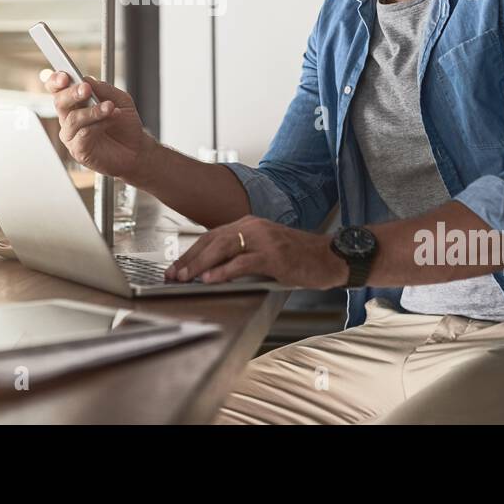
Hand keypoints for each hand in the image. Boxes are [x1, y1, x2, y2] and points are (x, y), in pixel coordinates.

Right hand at [48, 72, 151, 180]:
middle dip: (72, 93)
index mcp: (76, 102)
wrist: (136, 149)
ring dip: (92, 111)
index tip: (65, 76)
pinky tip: (110, 121)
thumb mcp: (120, 99)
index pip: (57, 88)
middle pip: (59, 101)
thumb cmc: (124, 124)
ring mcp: (72, 135)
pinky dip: (98, 125)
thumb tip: (86, 79)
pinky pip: (83, 134)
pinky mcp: (78, 150)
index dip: (56, 80)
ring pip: (73, 119)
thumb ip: (103, 89)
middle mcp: (70, 117)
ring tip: (110, 107)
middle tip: (86, 89)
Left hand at [163, 215, 346, 289]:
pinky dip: (224, 271)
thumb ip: (241, 254)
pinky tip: (210, 279)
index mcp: (248, 224)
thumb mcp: (265, 250)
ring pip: (223, 249)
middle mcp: (253, 227)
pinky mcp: (274, 255)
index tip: (175, 267)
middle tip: (172, 275)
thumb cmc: (298, 257)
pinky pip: (242, 262)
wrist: (330, 257)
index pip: (211, 237)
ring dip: (200, 264)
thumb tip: (211, 270)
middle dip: (188, 259)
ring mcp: (263, 240)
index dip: (190, 253)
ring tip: (185, 277)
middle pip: (211, 241)